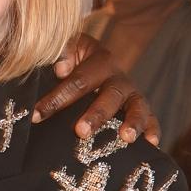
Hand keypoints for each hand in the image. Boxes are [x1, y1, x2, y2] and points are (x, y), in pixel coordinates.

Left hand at [32, 34, 160, 145]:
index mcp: (99, 61)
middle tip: (81, 132)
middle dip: (96, 115)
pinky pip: (151, 118)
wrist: (95, 58)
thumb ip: (63, 52)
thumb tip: (61, 68)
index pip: (78, 80)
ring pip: (136, 106)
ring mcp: (131, 94)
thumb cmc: (74, 59)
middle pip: (109, 96)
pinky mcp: (140, 108)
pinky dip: (153, 130)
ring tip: (125, 138)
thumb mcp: (68, 47)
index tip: (38, 115)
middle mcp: (118, 78)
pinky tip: (151, 143)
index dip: (57, 98)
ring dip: (132, 122)